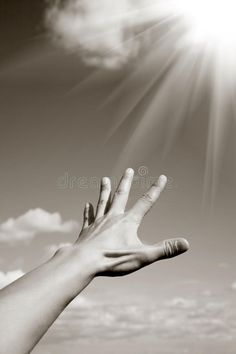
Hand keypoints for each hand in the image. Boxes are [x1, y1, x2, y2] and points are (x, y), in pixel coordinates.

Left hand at [71, 168, 188, 276]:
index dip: (156, 189)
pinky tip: (87, 204)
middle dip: (126, 182)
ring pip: (103, 202)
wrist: (83, 262)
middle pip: (121, 196)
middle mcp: (113, 218)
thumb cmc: (113, 260)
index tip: (162, 177)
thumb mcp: (143, 256)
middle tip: (129, 170)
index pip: (146, 202)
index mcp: (128, 222)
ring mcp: (98, 223)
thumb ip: (165, 249)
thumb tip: (186, 243)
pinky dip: (88, 210)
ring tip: (105, 179)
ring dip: (105, 190)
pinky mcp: (87, 231)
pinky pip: (88, 217)